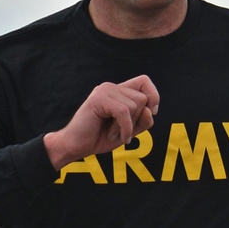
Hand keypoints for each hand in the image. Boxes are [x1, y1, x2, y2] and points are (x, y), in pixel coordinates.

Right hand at [43, 76, 159, 169]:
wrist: (75, 146)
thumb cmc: (99, 138)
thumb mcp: (129, 131)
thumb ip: (143, 121)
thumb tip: (151, 110)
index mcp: (118, 91)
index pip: (144, 81)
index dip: (153, 96)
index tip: (151, 113)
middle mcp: (111, 87)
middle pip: (142, 98)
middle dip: (136, 120)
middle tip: (120, 131)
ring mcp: (104, 91)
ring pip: (135, 105)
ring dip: (127, 126)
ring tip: (112, 132)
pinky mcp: (99, 98)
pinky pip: (124, 112)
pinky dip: (124, 128)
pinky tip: (113, 136)